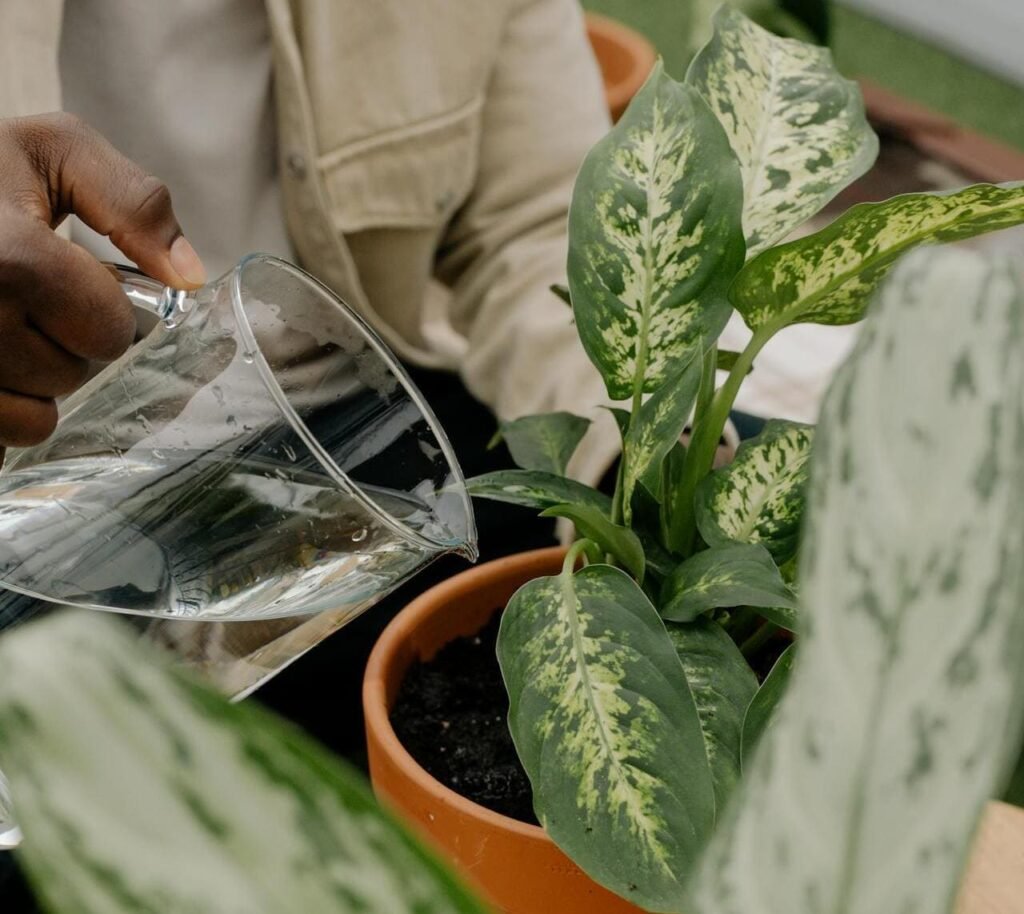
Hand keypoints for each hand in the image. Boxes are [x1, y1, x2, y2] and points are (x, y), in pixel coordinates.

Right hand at [0, 112, 205, 464]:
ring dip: (33, 379)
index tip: (70, 278)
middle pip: (73, 374)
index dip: (103, 307)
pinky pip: (0, 436)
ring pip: (36, 417)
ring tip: (0, 322)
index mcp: (6, 255)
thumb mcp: (52, 152)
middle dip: (66, 339)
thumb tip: (188, 276)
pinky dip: (3, 410)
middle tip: (24, 296)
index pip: (108, 331)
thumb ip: (133, 204)